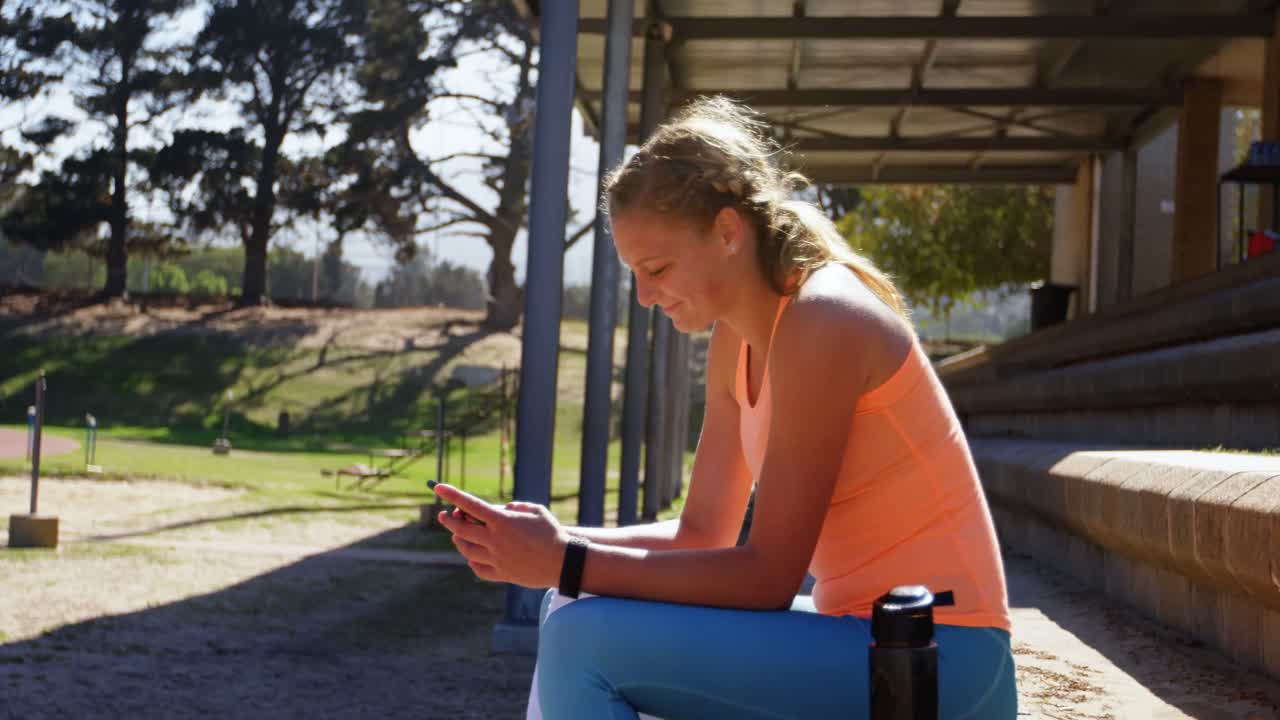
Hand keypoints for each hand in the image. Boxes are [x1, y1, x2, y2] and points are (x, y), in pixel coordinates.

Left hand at [434, 483, 567, 588]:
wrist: (563, 563)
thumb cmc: (552, 533)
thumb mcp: (535, 511)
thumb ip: (514, 507)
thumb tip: (499, 511)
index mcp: (502, 521)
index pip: (470, 505)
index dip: (452, 494)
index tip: (438, 487)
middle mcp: (495, 540)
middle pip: (461, 529)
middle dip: (448, 520)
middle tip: (444, 515)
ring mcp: (496, 559)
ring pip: (466, 549)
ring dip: (458, 540)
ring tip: (458, 535)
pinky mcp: (500, 574)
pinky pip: (477, 568)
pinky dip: (472, 560)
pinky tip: (473, 555)